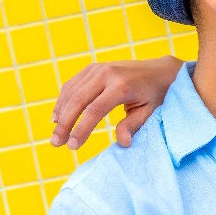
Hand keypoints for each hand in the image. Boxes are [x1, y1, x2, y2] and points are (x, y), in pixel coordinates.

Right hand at [48, 57, 183, 148]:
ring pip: (71, 92)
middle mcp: (107, 74)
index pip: (95, 110)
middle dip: (64, 124)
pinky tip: (57, 117)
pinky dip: (62, 101)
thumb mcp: (150, 112)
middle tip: (56, 144)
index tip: (73, 146)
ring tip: (55, 136)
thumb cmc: (156, 95)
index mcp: (122, 86)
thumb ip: (133, 126)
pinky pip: (72, 85)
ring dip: (60, 114)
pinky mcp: (92, 68)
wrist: (160, 70)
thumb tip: (123, 143)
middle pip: (77, 100)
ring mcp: (98, 68)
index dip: (81, 129)